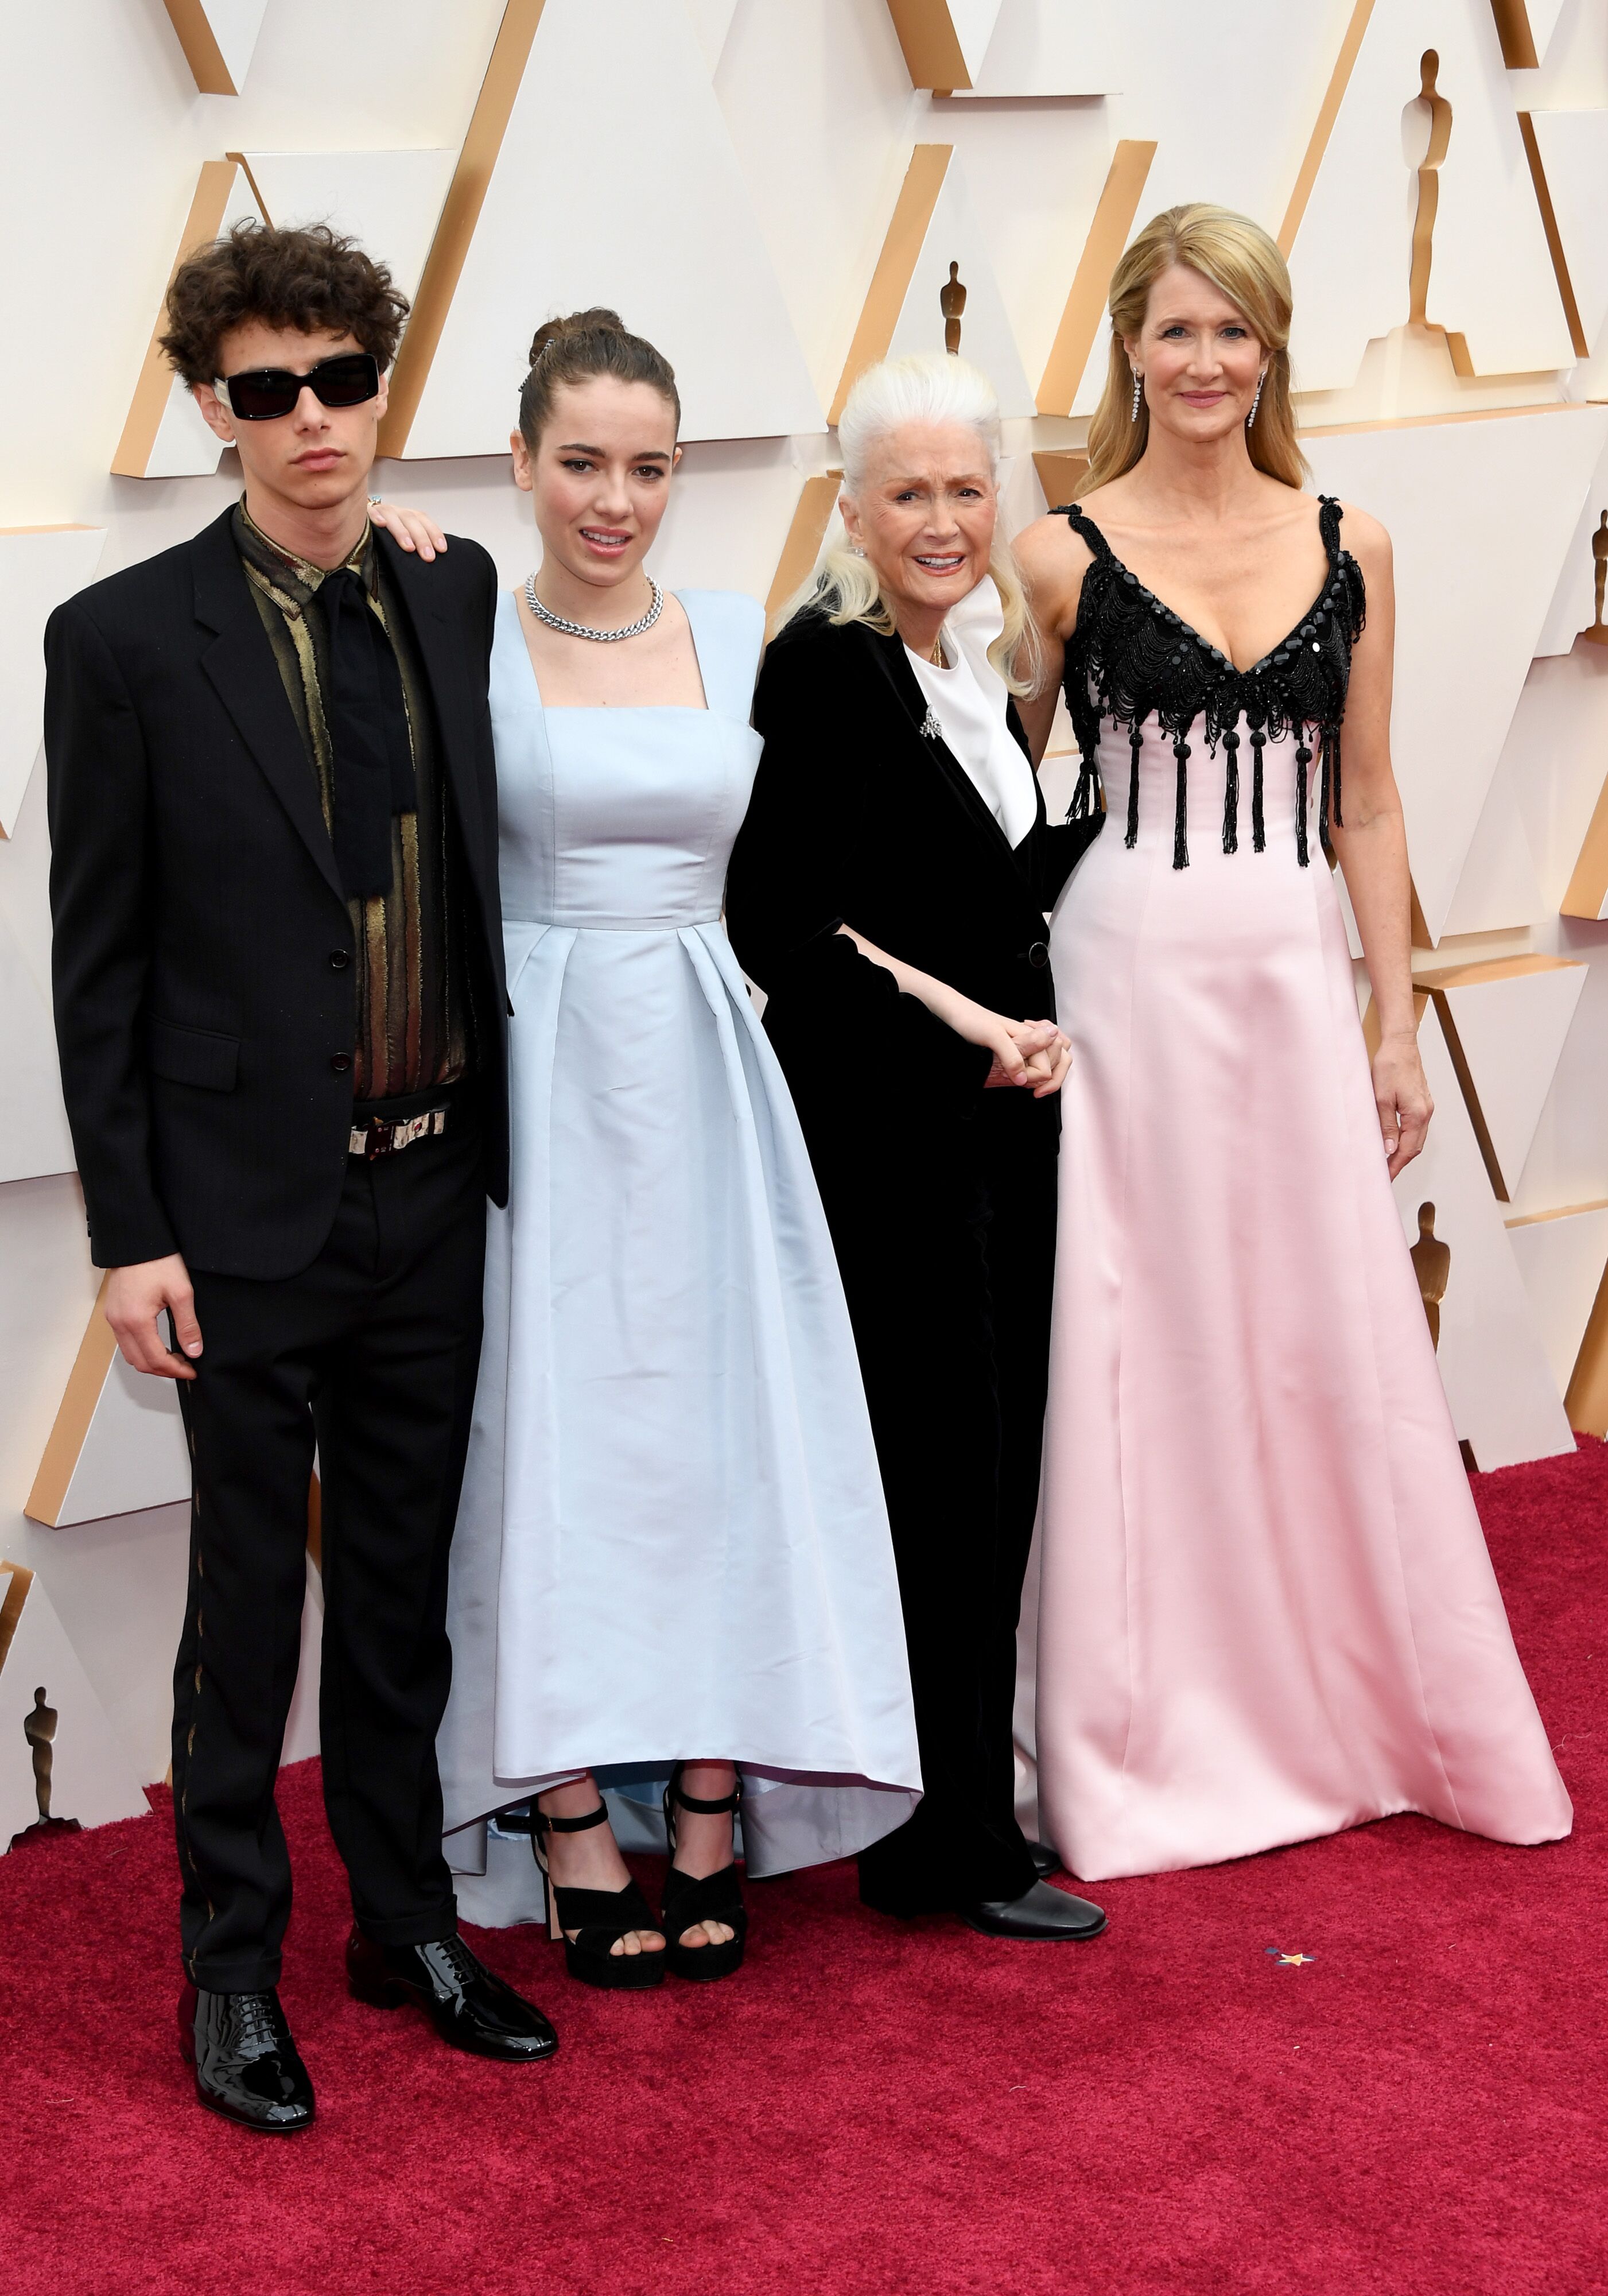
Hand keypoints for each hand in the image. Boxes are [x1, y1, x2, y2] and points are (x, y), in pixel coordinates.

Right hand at [104, 1254, 201, 1378]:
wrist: (137, 1242)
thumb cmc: (157, 1261)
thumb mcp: (181, 1292)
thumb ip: (187, 1325)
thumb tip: (194, 1351)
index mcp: (136, 1320)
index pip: (155, 1359)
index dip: (175, 1370)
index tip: (191, 1371)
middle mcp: (119, 1323)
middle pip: (139, 1362)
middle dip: (163, 1370)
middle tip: (185, 1367)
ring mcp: (113, 1318)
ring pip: (130, 1354)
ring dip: (151, 1362)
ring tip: (174, 1358)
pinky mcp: (113, 1313)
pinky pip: (124, 1342)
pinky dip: (141, 1350)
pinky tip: (158, 1345)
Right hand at [367, 501, 446, 559]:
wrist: (358, 524)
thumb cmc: (385, 537)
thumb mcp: (403, 541)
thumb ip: (414, 547)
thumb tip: (429, 561)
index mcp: (407, 517)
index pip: (423, 520)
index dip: (434, 533)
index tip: (441, 549)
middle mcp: (396, 512)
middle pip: (411, 519)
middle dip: (421, 538)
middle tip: (427, 556)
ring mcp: (380, 511)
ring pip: (393, 516)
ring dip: (402, 532)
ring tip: (408, 547)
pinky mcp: (364, 513)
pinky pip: (370, 512)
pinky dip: (376, 517)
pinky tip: (380, 524)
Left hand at [939, 1000, 1071, 1097]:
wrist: (956, 1013)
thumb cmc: (971, 1021)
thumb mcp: (992, 1037)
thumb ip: (1012, 1056)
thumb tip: (1025, 1078)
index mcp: (1030, 1034)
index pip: (1048, 1065)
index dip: (1038, 1078)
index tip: (1022, 1084)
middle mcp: (1033, 1036)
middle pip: (1061, 1059)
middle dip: (1049, 1077)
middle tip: (1029, 1087)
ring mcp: (1027, 1039)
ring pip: (1055, 1056)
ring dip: (1048, 1071)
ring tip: (1028, 1080)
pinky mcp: (1019, 1042)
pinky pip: (1041, 1054)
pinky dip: (1039, 1064)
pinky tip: (1023, 1070)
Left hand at [1372, 1036, 1431, 1177]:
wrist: (1400, 1044)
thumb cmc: (1390, 1066)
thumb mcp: (1381, 1098)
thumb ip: (1386, 1125)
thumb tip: (1389, 1149)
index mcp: (1417, 1114)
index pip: (1408, 1150)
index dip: (1396, 1166)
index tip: (1385, 1178)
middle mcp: (1426, 1113)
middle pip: (1415, 1147)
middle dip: (1399, 1162)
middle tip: (1383, 1174)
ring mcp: (1425, 1107)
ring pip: (1416, 1138)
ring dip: (1403, 1151)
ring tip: (1386, 1162)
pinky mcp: (1421, 1102)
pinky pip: (1415, 1127)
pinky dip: (1405, 1138)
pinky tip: (1393, 1141)